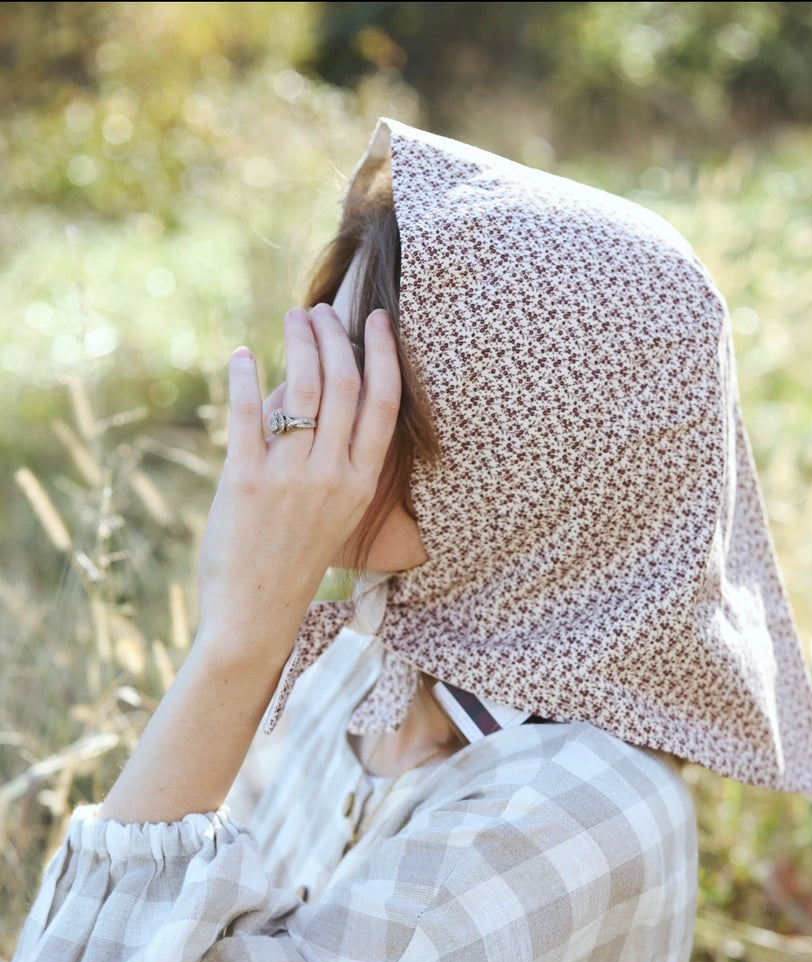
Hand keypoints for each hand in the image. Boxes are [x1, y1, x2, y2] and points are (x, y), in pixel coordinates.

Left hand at [196, 304, 400, 667]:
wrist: (257, 612)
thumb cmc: (296, 562)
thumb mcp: (335, 514)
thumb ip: (333, 459)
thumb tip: (303, 393)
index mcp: (360, 484)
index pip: (383, 403)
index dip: (382, 354)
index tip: (378, 319)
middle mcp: (331, 476)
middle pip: (342, 384)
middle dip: (334, 336)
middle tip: (321, 312)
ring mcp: (289, 477)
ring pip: (300, 389)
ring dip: (297, 343)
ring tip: (292, 319)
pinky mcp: (244, 480)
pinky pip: (247, 414)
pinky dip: (243, 378)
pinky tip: (241, 356)